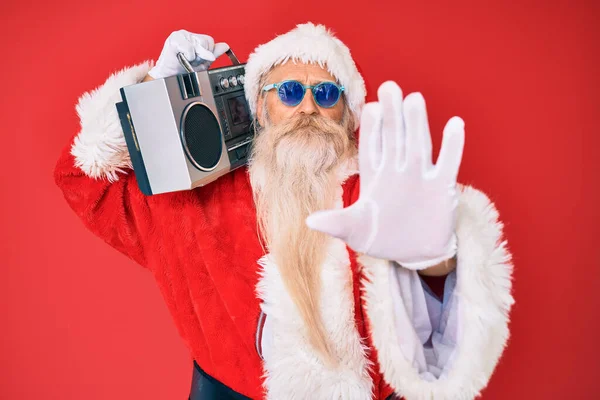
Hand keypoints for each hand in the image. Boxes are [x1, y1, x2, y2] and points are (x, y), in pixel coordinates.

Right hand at [147, 29, 228, 78]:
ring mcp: (181, 35)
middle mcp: (188, 35)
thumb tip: (225, 47)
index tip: (198, 61)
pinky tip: (182, 58)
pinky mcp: (175, 39)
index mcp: (194, 39)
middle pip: (207, 42)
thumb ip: (213, 53)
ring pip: (200, 44)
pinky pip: (190, 48)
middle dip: (202, 56)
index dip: (207, 54)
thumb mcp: (202, 63)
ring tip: (187, 60)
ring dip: (195, 56)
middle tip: (192, 61)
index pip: (210, 41)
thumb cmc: (181, 70)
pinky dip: (188, 56)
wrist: (168, 77)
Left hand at [306, 82, 464, 269]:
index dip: (371, 128)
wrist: (414, 252)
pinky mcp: (442, 188)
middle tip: (389, 87)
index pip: (371, 147)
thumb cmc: (381, 237)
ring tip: (414, 98)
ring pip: (418, 145)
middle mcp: (397, 171)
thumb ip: (336, 223)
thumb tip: (309, 221)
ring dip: (417, 124)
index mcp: (374, 177)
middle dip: (392, 115)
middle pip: (394, 138)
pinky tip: (455, 124)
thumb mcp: (355, 231)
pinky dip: (452, 146)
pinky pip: (448, 163)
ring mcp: (420, 177)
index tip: (370, 107)